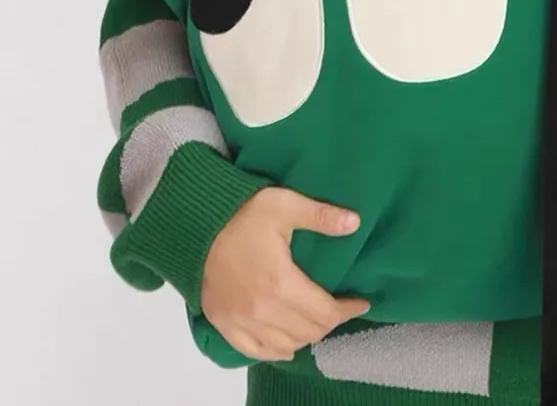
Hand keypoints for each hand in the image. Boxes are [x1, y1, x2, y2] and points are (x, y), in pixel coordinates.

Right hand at [201, 186, 369, 362]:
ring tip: (317, 320)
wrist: (195, 223)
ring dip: (306, 336)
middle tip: (340, 307)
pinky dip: (275, 352)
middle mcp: (262, 310)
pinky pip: (254, 351)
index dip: (348, 309)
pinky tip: (287, 347)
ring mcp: (241, 321)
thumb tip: (355, 222)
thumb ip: (321, 216)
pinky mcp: (223, 323)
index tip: (360, 301)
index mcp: (281, 283)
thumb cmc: (242, 212)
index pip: (325, 312)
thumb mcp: (284, 205)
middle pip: (309, 331)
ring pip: (286, 345)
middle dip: (330, 322)